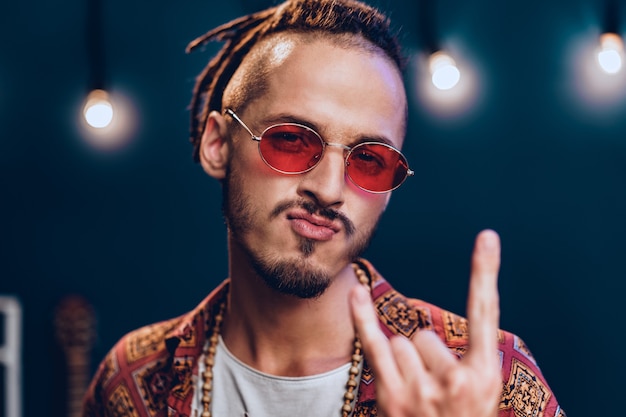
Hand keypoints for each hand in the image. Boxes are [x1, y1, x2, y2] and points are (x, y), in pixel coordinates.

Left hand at [350, 230, 501, 416]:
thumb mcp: (477, 398)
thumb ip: (461, 363)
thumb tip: (418, 334)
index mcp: (485, 376)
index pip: (486, 313)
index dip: (485, 272)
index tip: (486, 235)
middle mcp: (455, 381)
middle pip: (425, 334)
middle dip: (425, 357)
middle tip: (433, 395)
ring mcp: (421, 390)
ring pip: (402, 342)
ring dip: (404, 364)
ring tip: (416, 399)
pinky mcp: (391, 397)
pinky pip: (374, 344)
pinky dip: (363, 317)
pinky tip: (356, 293)